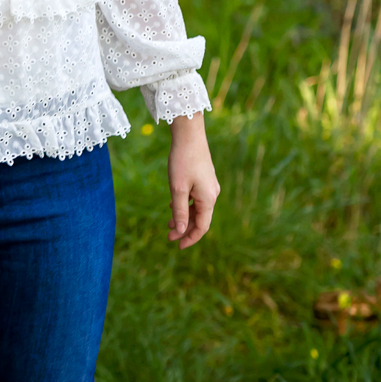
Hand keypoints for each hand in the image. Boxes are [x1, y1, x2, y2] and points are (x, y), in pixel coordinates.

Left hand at [166, 114, 219, 248]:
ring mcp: (209, 186)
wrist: (189, 135)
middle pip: (200, 219)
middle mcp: (212, 194)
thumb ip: (179, 211)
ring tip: (169, 225)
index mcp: (208, 199)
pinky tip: (173, 206)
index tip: (177, 246)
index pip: (202, 227)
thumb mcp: (177, 188)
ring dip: (184, 217)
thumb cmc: (182, 161)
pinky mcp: (204, 179)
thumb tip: (182, 232)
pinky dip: (185, 206)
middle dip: (185, 229)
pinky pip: (196, 199)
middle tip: (168, 237)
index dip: (190, 238)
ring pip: (197, 209)